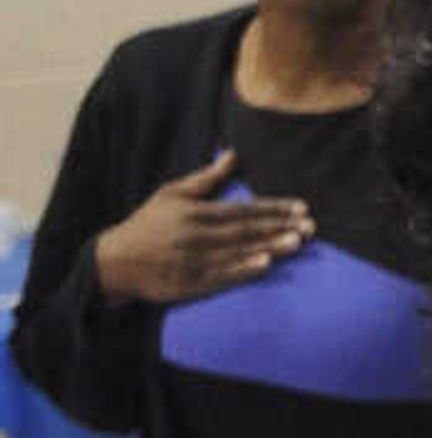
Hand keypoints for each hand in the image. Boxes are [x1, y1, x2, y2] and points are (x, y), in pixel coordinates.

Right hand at [89, 151, 308, 306]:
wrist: (114, 262)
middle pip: (245, 231)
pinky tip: (265, 265)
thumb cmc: (148, 224)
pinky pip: (221, 276)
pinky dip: (243, 270)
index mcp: (193, 212)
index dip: (273, 209)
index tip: (302, 207)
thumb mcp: (170, 194)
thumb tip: (233, 154)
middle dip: (280, 228)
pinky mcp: (189, 283)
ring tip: (298, 243)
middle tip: (311, 226)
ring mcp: (192, 260)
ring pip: (238, 252)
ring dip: (269, 248)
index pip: (242, 209)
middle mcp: (195, 236)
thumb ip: (206, 178)